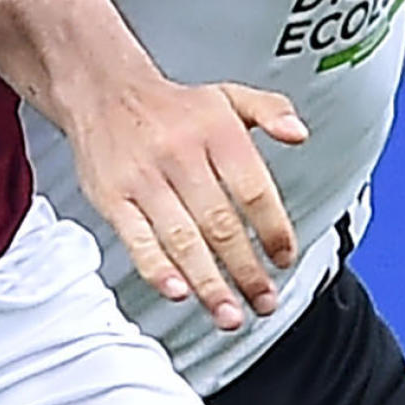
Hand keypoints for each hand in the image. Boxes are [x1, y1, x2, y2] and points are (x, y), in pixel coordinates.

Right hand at [67, 71, 307, 334]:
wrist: (105, 91)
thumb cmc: (173, 106)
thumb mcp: (229, 95)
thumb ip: (271, 111)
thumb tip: (299, 134)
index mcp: (217, 132)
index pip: (253, 189)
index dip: (273, 230)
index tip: (283, 259)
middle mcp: (181, 155)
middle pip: (220, 224)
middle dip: (246, 271)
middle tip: (264, 301)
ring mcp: (145, 179)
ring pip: (182, 240)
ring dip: (208, 283)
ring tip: (230, 313)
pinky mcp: (114, 198)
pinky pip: (137, 239)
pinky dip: (158, 269)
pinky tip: (178, 292)